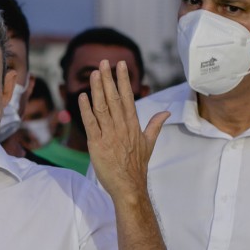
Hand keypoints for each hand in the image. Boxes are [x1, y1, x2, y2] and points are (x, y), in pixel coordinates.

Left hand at [79, 59, 168, 199]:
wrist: (129, 187)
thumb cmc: (137, 166)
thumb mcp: (149, 143)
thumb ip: (155, 125)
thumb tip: (166, 113)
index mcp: (133, 125)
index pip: (128, 97)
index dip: (123, 80)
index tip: (120, 65)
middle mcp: (121, 127)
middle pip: (114, 98)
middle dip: (108, 78)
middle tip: (103, 62)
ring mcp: (109, 135)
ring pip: (102, 107)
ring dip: (97, 89)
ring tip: (94, 73)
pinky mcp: (97, 144)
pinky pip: (90, 123)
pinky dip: (86, 109)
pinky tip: (82, 96)